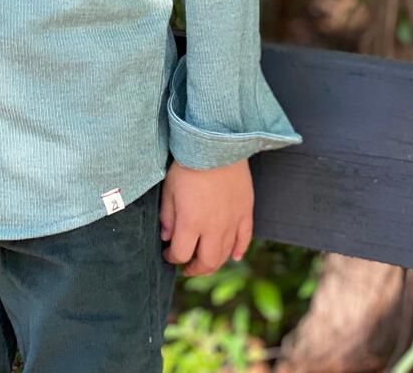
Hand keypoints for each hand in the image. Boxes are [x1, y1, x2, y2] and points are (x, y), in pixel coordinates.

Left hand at [160, 157, 252, 275]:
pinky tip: (233, 256)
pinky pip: (244, 239)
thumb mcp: (169, 188)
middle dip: (194, 269)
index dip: (172, 258)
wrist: (217, 143)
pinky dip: (239, 251)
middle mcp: (214, 228)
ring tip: (205, 262)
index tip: (167, 254)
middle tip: (187, 268)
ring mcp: (233, 222)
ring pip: (225, 255)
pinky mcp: (246, 212)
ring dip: (214, 263)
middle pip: (207, 262)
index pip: (181, 254)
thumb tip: (166, 238)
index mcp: (191, 223)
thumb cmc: (189, 164)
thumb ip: (167, 216)